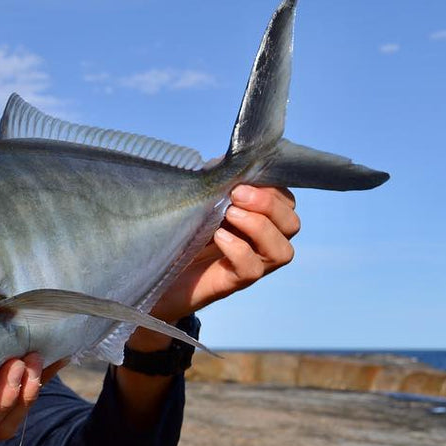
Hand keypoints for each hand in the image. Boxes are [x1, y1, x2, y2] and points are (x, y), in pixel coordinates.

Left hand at [147, 185, 299, 326]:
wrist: (154, 267)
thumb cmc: (179, 230)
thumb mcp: (199, 199)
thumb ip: (216, 180)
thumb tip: (225, 163)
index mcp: (258, 218)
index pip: (286, 201)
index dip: (272, 189)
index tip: (241, 181)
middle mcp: (260, 243)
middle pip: (291, 224)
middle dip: (269, 205)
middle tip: (236, 196)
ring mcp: (249, 265)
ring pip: (282, 252)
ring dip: (260, 227)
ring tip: (229, 215)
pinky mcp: (231, 282)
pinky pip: (252, 270)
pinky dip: (239, 249)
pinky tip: (218, 237)